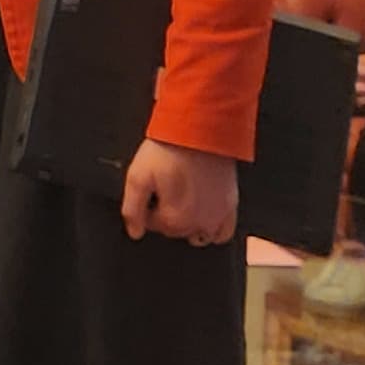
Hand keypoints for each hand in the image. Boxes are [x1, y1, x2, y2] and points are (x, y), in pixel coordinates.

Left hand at [122, 141, 239, 243]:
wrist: (200, 130)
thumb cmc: (169, 150)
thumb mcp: (138, 177)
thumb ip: (133, 209)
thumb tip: (135, 232)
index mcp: (175, 219)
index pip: (154, 225)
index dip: (148, 208)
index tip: (151, 192)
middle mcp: (199, 223)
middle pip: (176, 230)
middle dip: (167, 214)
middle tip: (165, 190)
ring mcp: (218, 216)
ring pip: (199, 234)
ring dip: (189, 224)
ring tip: (183, 199)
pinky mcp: (231, 205)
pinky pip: (224, 232)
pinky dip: (214, 229)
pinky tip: (204, 214)